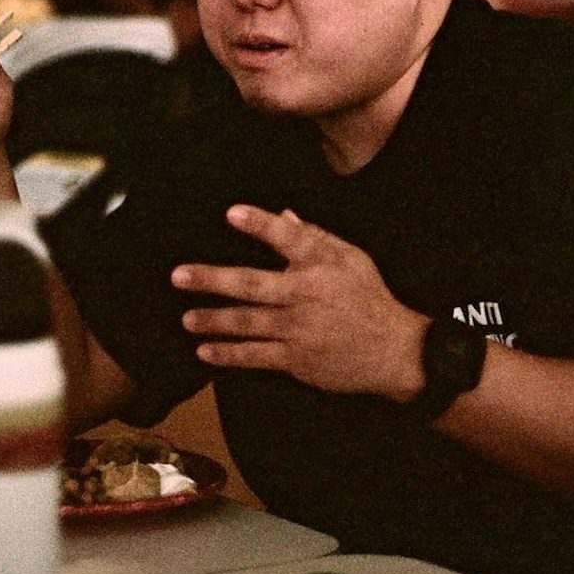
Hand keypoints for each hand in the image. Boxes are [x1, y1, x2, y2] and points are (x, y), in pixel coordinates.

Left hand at [172, 205, 428, 400]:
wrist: (394, 352)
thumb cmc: (370, 299)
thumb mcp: (351, 258)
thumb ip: (315, 237)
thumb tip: (284, 215)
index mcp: (321, 264)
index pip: (287, 237)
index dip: (259, 223)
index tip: (231, 213)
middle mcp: (305, 294)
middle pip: (251, 284)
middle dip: (212, 279)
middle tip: (179, 275)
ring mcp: (298, 329)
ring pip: (246, 323)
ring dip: (212, 320)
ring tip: (186, 317)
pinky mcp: (296, 360)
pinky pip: (255, 356)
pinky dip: (229, 354)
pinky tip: (205, 351)